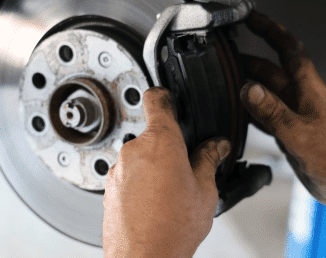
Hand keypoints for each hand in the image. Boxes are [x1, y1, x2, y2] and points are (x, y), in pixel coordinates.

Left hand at [102, 87, 230, 257]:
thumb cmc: (172, 228)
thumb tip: (216, 146)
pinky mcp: (109, 188)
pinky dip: (140, 182)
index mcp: (161, 141)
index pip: (157, 100)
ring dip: (154, 167)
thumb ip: (209, 160)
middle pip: (153, 135)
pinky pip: (128, 175)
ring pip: (141, 157)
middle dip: (169, 147)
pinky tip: (154, 203)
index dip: (166, 96)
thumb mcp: (204, 190)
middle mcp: (134, 150)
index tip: (170, 99)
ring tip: (170, 194)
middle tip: (185, 170)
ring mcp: (118, 169)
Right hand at [240, 11, 325, 206]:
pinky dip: (253, 109)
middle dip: (250, 59)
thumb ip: (273, 111)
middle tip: (226, 55)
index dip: (270, 29)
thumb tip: (249, 88)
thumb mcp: (301, 133)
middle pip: (272, 69)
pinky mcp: (292, 131)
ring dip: (249, 84)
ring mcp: (296, 114)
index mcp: (309, 89)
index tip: (251, 17)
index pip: (288, 48)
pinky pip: (267, 113)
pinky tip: (240, 112)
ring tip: (226, 80)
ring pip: (268, 91)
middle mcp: (302, 97)